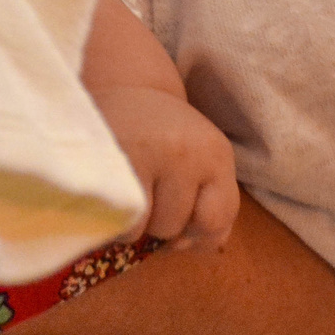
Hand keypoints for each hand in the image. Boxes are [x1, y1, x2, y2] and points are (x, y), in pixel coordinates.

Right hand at [92, 84, 239, 250]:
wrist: (125, 88)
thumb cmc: (166, 137)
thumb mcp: (202, 161)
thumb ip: (213, 205)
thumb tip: (203, 246)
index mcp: (218, 155)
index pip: (217, 219)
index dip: (196, 232)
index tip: (180, 221)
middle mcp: (190, 152)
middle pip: (179, 227)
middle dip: (163, 227)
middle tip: (151, 198)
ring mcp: (153, 153)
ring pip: (149, 227)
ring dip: (138, 224)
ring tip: (133, 194)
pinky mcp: (116, 160)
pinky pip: (123, 220)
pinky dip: (118, 221)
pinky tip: (116, 197)